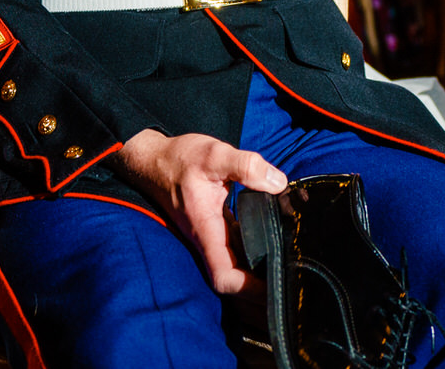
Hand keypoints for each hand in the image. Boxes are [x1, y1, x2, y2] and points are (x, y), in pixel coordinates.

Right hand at [117, 130, 286, 294]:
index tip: (273, 286)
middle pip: (232, 280)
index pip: (224, 276)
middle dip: (258, 289)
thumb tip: (278, 183)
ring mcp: (210, 235)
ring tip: (287, 268)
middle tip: (289, 283)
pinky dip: (252, 251)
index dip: (248, 289)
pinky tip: (272, 241)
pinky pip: (234, 248)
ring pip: (234, 266)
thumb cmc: (180, 158)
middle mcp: (207, 239)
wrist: (155, 158)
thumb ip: (246, 166)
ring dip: (257, 272)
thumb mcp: (214, 155)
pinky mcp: (214, 227)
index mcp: (206, 230)